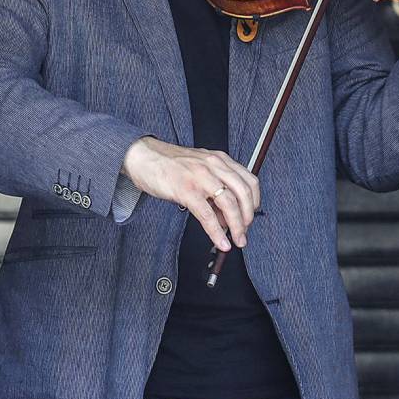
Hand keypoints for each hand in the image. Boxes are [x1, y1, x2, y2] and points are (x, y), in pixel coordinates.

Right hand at [122, 137, 260, 250]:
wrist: (143, 157)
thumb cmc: (169, 164)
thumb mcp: (199, 169)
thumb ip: (215, 189)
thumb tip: (227, 217)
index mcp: (219, 160)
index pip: (249, 180)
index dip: (254, 201)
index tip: (251, 216)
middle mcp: (214, 165)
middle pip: (244, 193)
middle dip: (248, 217)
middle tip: (245, 232)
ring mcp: (201, 177)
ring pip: (229, 204)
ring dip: (237, 227)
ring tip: (237, 240)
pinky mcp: (187, 190)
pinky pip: (207, 215)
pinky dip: (217, 232)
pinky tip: (220, 242)